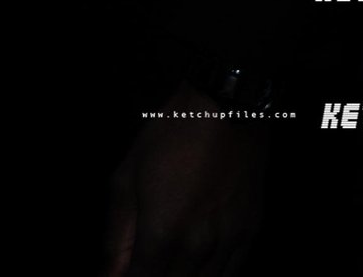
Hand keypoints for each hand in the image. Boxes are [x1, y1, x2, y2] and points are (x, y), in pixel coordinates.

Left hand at [101, 86, 268, 276]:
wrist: (228, 103)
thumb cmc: (171, 135)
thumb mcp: (127, 179)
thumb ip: (117, 236)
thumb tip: (111, 275)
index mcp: (163, 233)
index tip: (123, 275)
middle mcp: (198, 246)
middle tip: (145, 266)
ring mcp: (230, 240)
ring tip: (169, 266)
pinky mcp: (252, 229)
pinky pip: (232, 272)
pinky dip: (212, 276)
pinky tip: (197, 268)